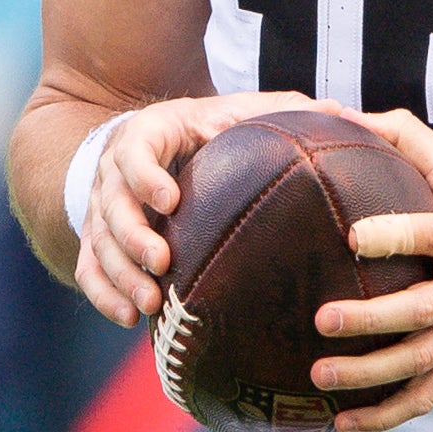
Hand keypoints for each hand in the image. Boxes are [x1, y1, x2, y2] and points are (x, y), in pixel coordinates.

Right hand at [69, 91, 329, 327]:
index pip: (134, 151)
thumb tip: (343, 114)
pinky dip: (105, 295)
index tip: (170, 201)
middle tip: (161, 263)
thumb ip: (283, 111)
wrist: (154, 141)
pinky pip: (90, 270)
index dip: (146, 176)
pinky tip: (130, 320)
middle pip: (110, 205)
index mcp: (147, 134)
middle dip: (132, 236)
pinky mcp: (99, 239)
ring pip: (98, 243)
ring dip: (120, 275)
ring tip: (150, 304)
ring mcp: (101, 208)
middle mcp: (114, 172)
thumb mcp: (239, 111)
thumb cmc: (210, 128)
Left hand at [310, 109, 432, 431]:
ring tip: (319, 376)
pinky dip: (386, 415)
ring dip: (369, 375)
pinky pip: (426, 396)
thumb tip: (336, 114)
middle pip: (424, 311)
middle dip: (372, 319)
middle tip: (321, 318)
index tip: (352, 237)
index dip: (397, 237)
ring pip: (422, 362)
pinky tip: (342, 422)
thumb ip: (402, 138)